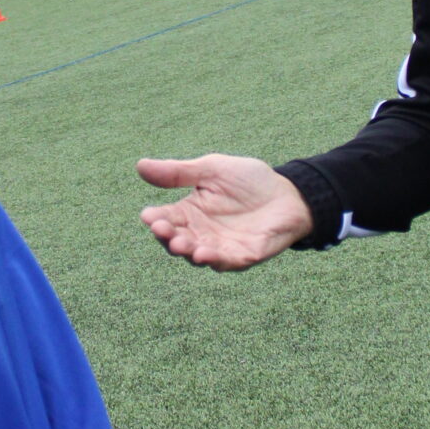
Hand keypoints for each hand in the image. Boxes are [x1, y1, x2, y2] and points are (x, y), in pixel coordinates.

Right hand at [137, 153, 313, 269]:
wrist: (289, 193)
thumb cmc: (249, 181)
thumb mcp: (211, 170)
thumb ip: (179, 172)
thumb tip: (140, 166)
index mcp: (190, 212)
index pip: (167, 219)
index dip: (156, 220)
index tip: (148, 216)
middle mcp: (201, 234)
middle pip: (177, 241)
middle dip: (169, 238)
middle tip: (163, 231)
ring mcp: (221, 247)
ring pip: (197, 255)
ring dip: (188, 251)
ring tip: (181, 244)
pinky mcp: (243, 257)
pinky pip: (226, 262)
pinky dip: (215, 260)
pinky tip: (205, 254)